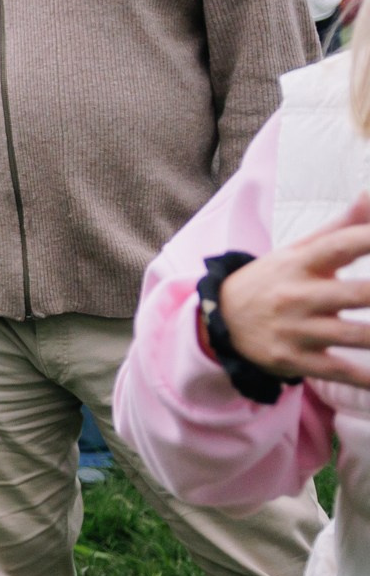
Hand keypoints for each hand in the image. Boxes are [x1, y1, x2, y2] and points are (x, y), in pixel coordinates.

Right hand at [215, 196, 369, 386]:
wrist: (219, 320)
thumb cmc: (273, 280)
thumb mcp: (297, 251)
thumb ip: (339, 228)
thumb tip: (368, 195)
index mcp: (301, 263)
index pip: (341, 245)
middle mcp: (297, 295)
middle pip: (357, 294)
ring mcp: (296, 330)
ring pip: (355, 336)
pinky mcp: (294, 361)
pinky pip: (338, 372)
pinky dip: (366, 380)